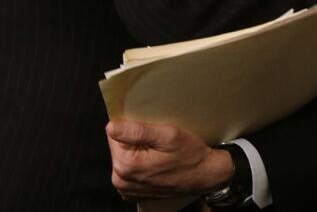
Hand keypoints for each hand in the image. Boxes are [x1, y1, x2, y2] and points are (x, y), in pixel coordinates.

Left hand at [106, 121, 233, 199]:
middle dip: (135, 139)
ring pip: (124, 157)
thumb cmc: (190, 155)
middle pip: (118, 146)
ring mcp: (127, 188)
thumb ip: (137, 131)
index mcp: (126, 165)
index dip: (132, 126)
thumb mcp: (168, 136)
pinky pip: (130, 169)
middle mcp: (121, 180)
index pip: (114, 133)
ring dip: (138, 150)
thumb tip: (111, 126)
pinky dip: (141, 162)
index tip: (150, 128)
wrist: (205, 175)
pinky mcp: (133, 191)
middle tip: (157, 139)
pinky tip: (157, 160)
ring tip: (159, 150)